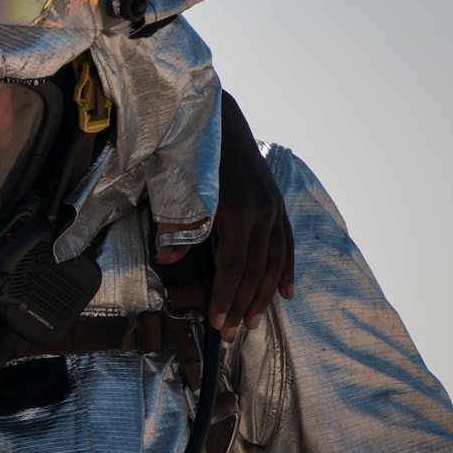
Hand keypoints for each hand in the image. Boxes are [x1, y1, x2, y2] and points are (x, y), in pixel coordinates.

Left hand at [156, 90, 293, 339]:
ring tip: (256, 321)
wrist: (216, 118)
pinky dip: (286, 269)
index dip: (225, 297)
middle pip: (256, 270)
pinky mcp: (276, 203)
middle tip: (233, 334)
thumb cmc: (191, 156)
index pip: (234, 267)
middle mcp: (263, 213)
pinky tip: (285, 292)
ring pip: (274, 261)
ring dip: (265, 294)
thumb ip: (178, 228)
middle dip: (243, 304)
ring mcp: (274, 208)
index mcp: (238, 212)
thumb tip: (167, 261)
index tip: (217, 323)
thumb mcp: (178, 192)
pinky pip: (286, 243)